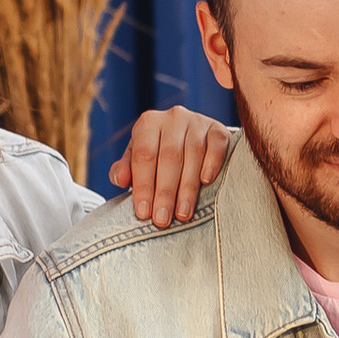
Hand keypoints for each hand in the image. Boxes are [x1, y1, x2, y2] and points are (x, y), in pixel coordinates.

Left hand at [111, 104, 232, 225]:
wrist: (191, 137)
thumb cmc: (159, 154)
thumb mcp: (139, 159)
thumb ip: (126, 169)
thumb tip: (120, 179)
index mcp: (148, 123)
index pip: (144, 156)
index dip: (143, 185)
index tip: (143, 213)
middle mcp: (173, 118)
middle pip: (169, 157)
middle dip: (165, 192)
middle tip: (162, 219)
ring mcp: (197, 121)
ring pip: (193, 154)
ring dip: (187, 188)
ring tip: (182, 213)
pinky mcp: (218, 129)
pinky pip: (217, 145)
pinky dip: (212, 163)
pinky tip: (206, 182)